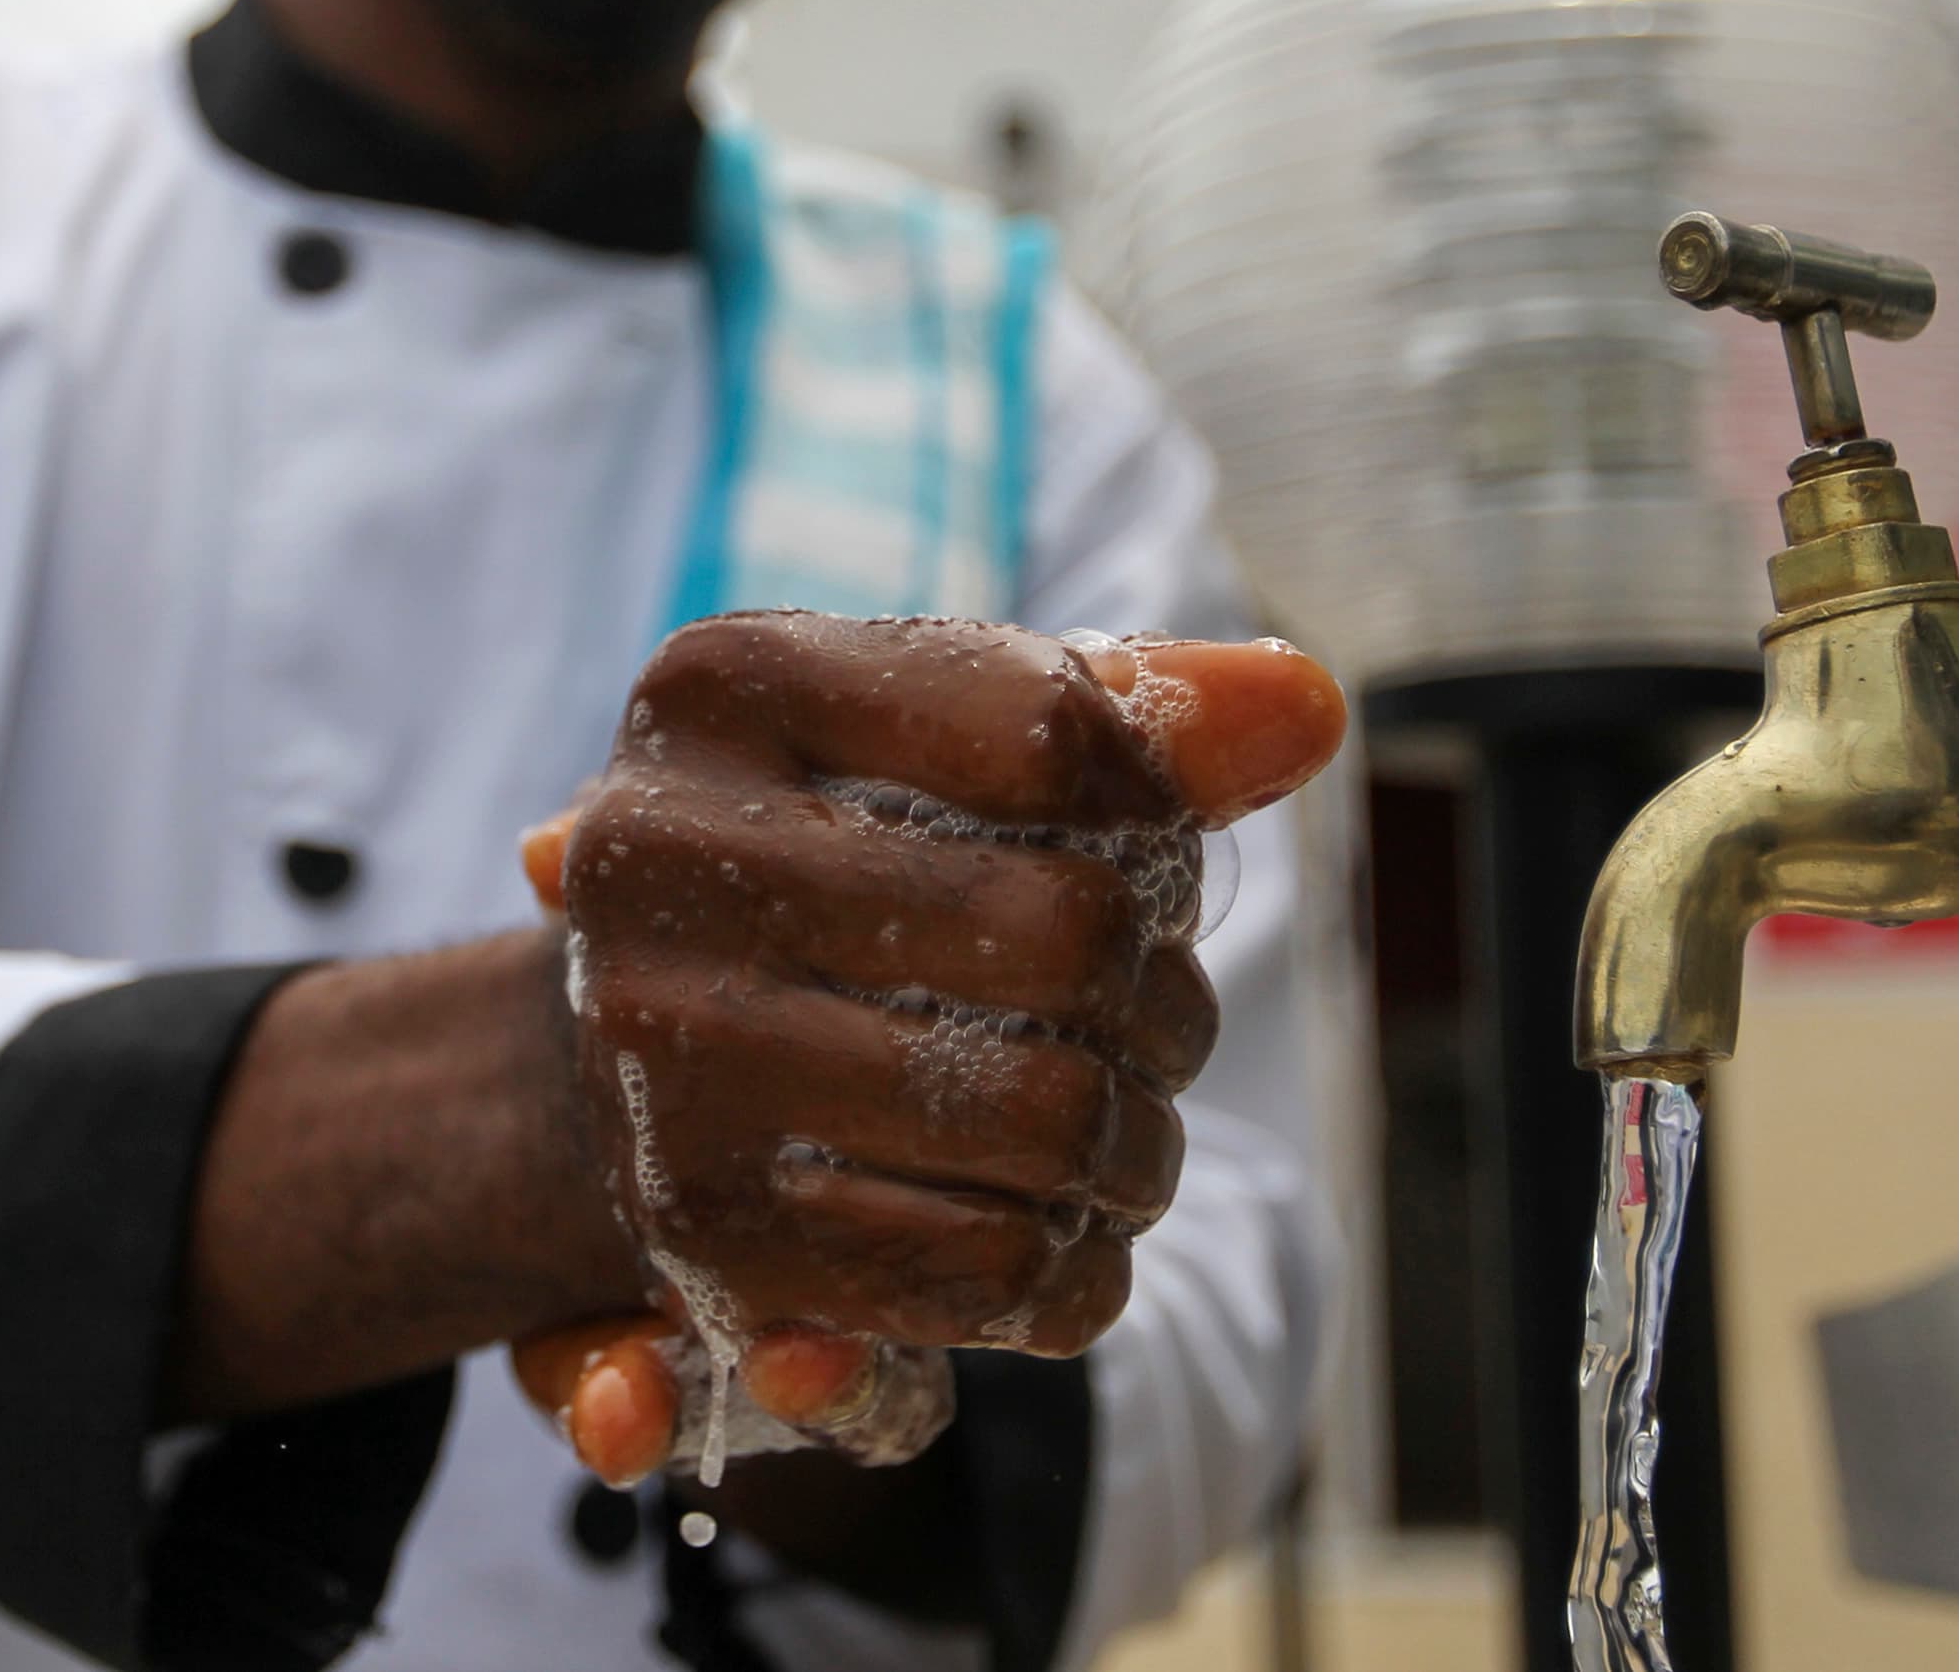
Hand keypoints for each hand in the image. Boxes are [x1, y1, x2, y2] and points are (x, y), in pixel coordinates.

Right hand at [512, 617, 1344, 1483]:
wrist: (654, 1030)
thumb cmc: (849, 849)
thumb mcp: (957, 737)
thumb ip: (1140, 709)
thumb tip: (1304, 709)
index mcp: (728, 687)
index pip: (1053, 730)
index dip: (1158, 802)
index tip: (1150, 845)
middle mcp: (655, 856)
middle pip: (1066, 932)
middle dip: (1164, 993)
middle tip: (1152, 1014)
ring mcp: (662, 1049)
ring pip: (1047, 1119)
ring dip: (1139, 1142)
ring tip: (1122, 1122)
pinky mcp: (701, 1229)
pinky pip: (992, 1270)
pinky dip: (1073, 1263)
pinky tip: (1059, 1222)